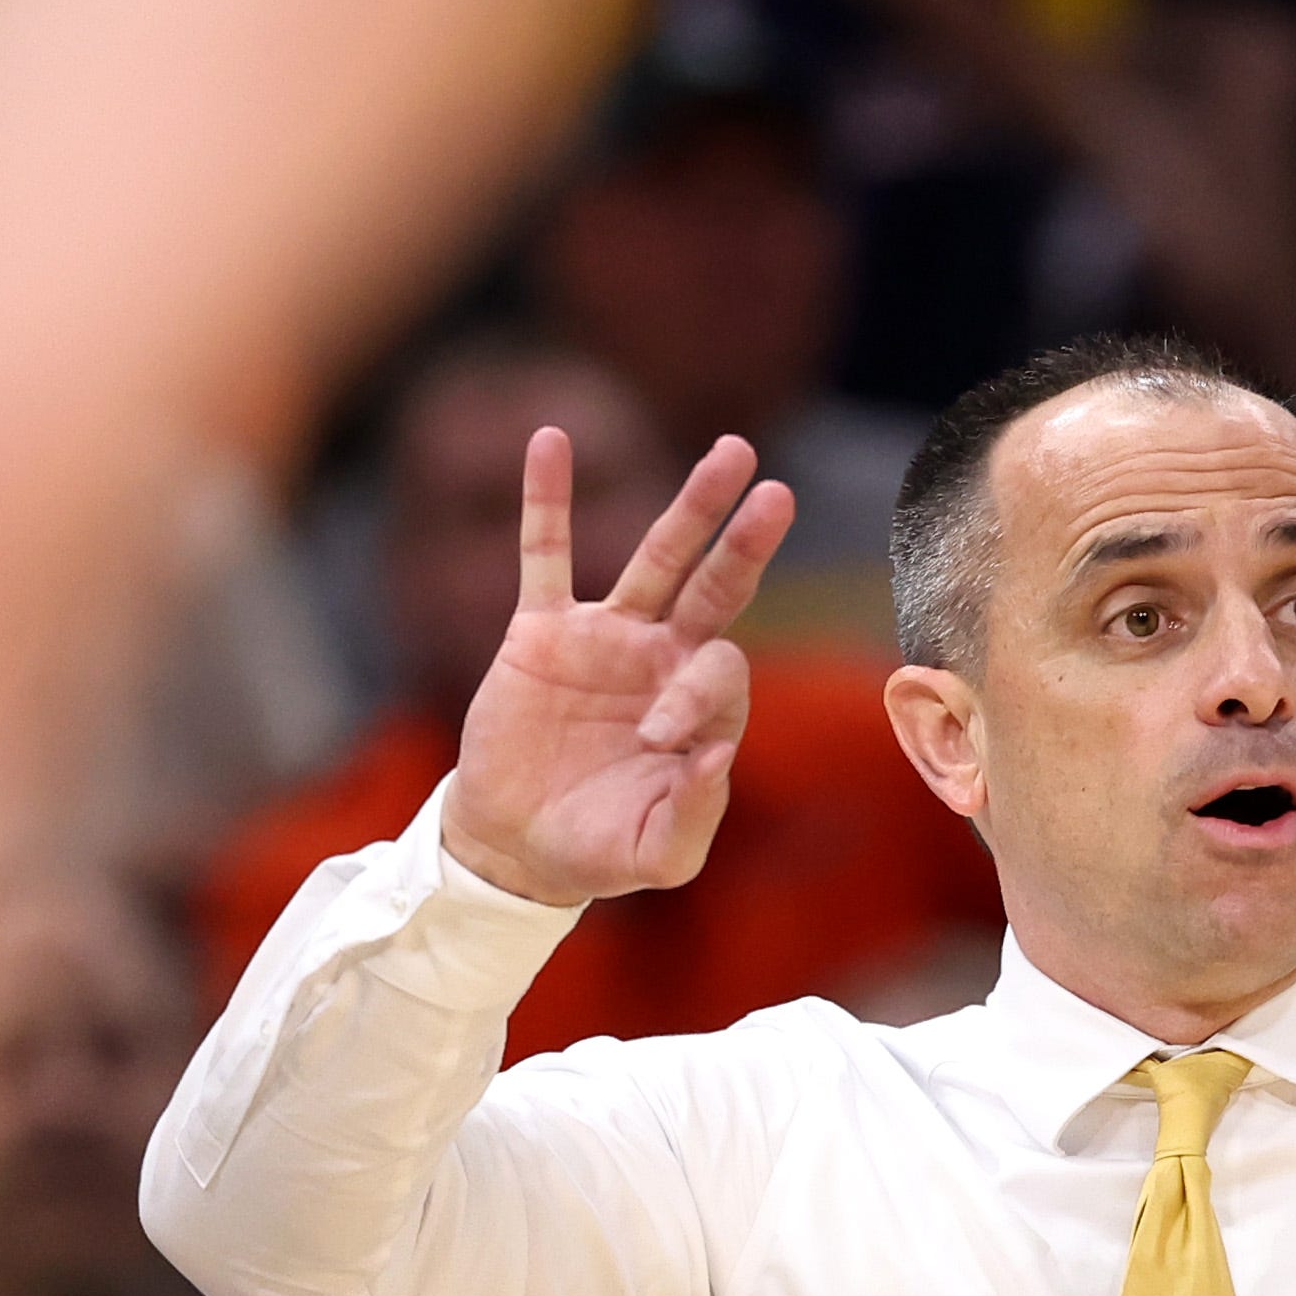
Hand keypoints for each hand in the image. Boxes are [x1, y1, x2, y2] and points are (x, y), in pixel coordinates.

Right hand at [438, 430, 795, 906]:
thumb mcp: (658, 855)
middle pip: (716, 587)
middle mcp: (662, 659)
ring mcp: (606, 637)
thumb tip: (718, 751)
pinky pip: (543, 553)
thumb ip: (694, 813)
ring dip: (691, 507)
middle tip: (776, 493)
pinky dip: (545, 499)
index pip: (719, 670)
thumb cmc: (599, 851)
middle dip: (747, 542)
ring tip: (731, 453)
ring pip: (656, 558)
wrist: (518, 848)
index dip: (695, 695)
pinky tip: (549, 439)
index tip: (655, 740)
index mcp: (702, 708)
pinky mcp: (542, 631)